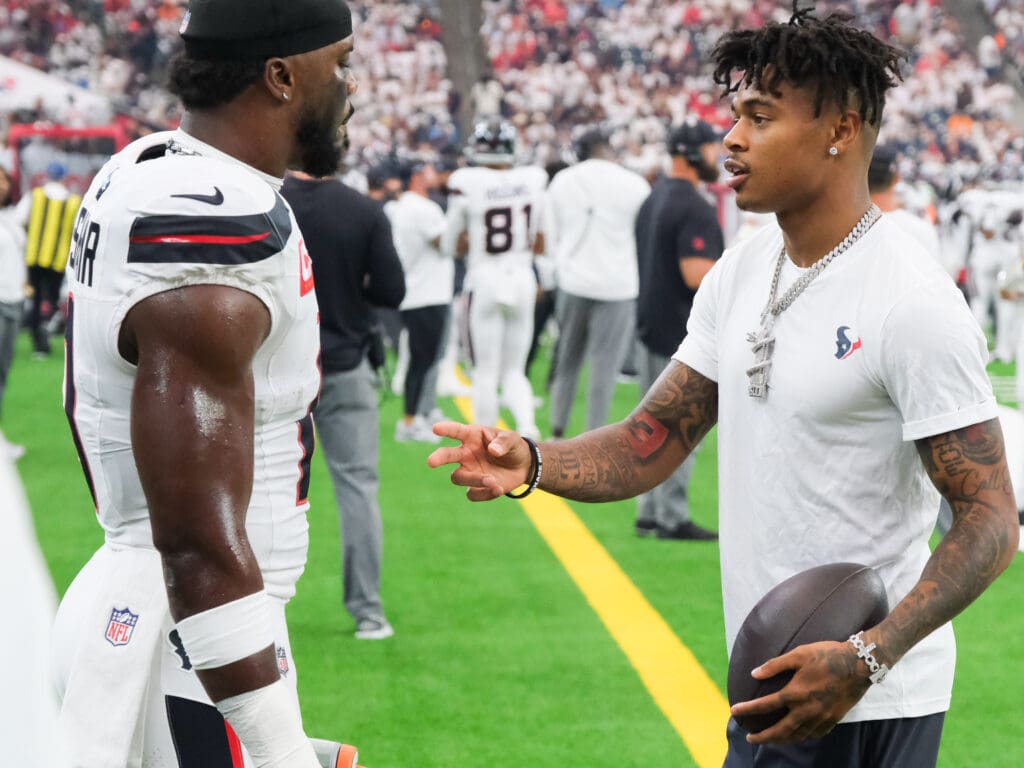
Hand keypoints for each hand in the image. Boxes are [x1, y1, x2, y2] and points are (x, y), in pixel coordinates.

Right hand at [427, 421, 532, 500]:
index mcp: (472, 437)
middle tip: (431, 462)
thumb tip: (493, 450)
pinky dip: (484, 493)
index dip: (446, 429)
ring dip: (473, 480)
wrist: (523, 466)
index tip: (435, 428)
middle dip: (439, 458)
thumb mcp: (512, 439)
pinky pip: (472, 494)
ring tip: (492, 480)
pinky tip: (498, 489)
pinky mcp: (476, 487)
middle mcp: (466, 454)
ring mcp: (469, 471)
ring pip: (458, 477)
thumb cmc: (513, 447)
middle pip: (447, 456)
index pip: (456, 431)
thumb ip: (504, 442)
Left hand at [730, 640, 870, 743]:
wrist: (859, 665)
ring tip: (770, 740)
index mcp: (795, 693)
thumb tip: (754, 674)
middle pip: (780, 731)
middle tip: (750, 738)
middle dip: (763, 737)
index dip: (748, 709)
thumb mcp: (798, 654)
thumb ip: (775, 665)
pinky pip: (814, 734)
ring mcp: (821, 718)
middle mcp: (806, 710)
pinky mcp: (833, 720)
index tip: (734, 711)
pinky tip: (797, 734)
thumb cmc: (827, 655)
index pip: (765, 706)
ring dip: (781, 740)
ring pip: (797, 736)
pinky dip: (802, 737)